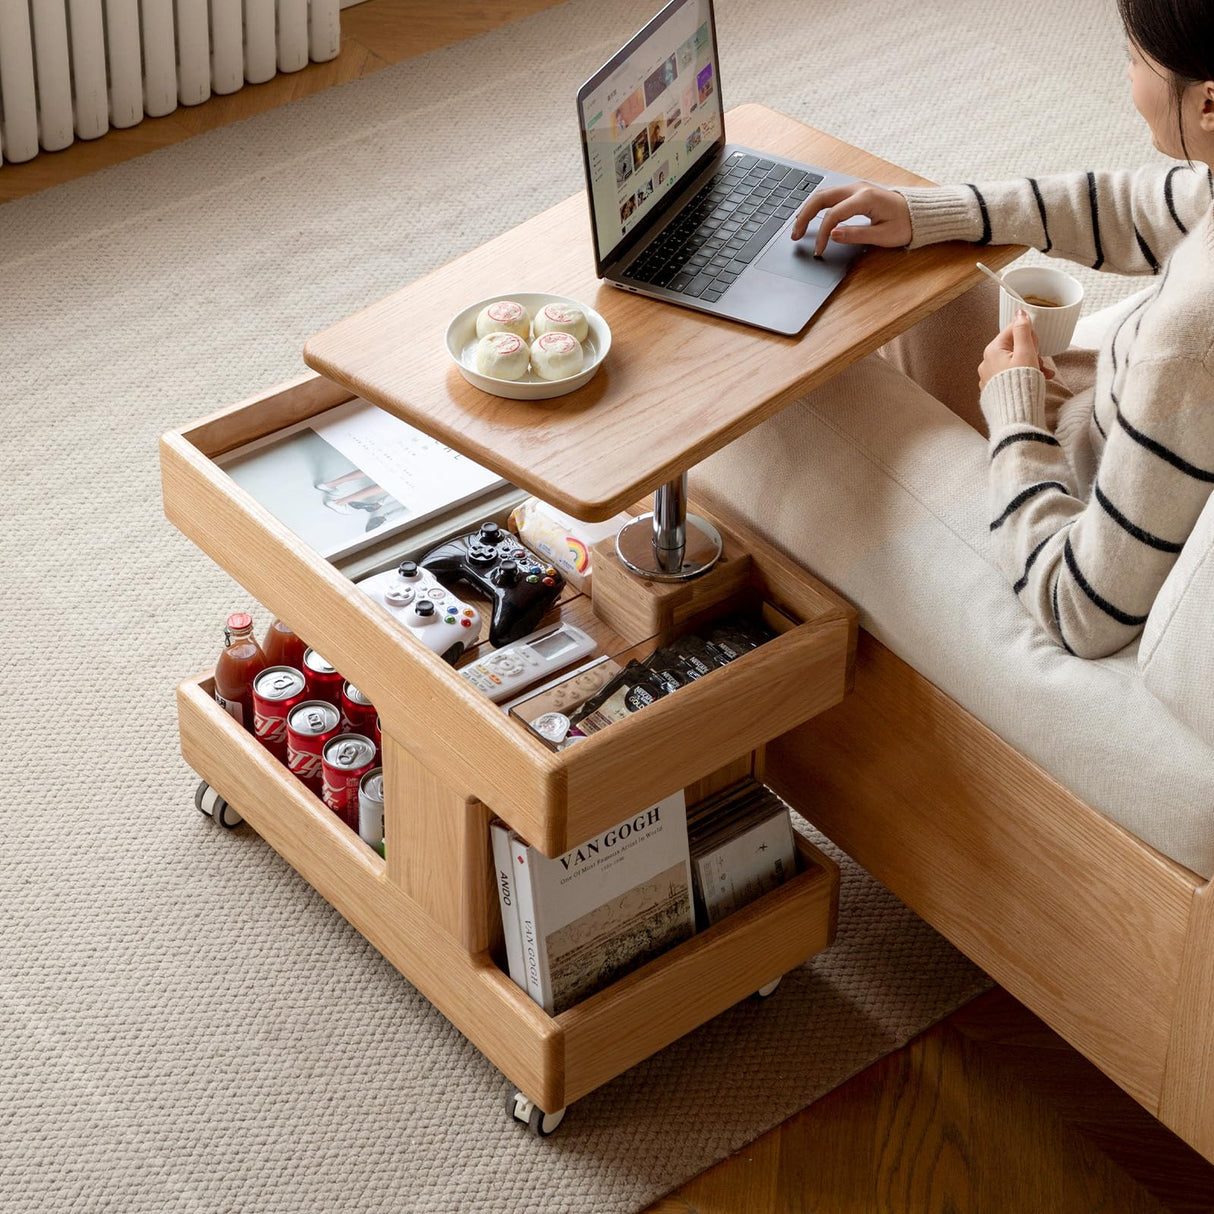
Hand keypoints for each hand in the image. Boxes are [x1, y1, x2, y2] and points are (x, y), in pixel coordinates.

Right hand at [790, 182, 911, 254]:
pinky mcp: (854, 192)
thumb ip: (856, 235)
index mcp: (865, 198)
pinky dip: (816, 207)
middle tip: (795, 235)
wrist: (917, 212)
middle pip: (821, 198)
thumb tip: (833, 235)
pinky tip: (809, 217)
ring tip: (798, 228)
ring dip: (807, 210)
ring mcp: (855, 188)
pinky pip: (830, 196)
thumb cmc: (904, 224)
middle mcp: (857, 188)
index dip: (823, 234)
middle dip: (804, 217)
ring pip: (823, 195)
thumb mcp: (882, 236)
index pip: (833, 215)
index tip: (819, 251)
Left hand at [978, 309, 1054, 389]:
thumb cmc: (1021, 382)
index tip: (1037, 345)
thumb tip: (1019, 312)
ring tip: (1044, 374)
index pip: (1013, 330)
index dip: (1029, 335)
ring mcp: (989, 376)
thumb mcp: (1026, 352)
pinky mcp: (994, 388)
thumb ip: (1023, 330)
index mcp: (992, 350)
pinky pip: (1011, 376)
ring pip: (1014, 362)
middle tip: (1041, 361)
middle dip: (1032, 352)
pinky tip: (1036, 381)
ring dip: (1032, 364)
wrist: (1015, 414)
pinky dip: (1024, 375)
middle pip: (1014, 347)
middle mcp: (986, 362)